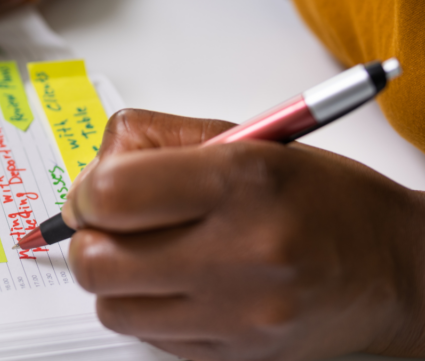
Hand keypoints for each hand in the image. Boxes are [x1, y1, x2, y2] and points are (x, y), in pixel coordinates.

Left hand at [62, 109, 424, 359]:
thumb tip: (91, 173)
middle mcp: (242, 252)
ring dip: (114, 279)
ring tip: (148, 256)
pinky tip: (181, 285)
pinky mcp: (236, 355)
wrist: (395, 267)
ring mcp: (239, 314)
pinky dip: (148, 310)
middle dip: (88, 239)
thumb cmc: (321, 198)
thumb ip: (157, 141)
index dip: (85, 193)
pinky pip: (148, 337)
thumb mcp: (246, 139)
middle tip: (110, 226)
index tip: (91, 193)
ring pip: (112, 307)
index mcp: (241, 181)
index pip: (112, 194)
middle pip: (99, 261)